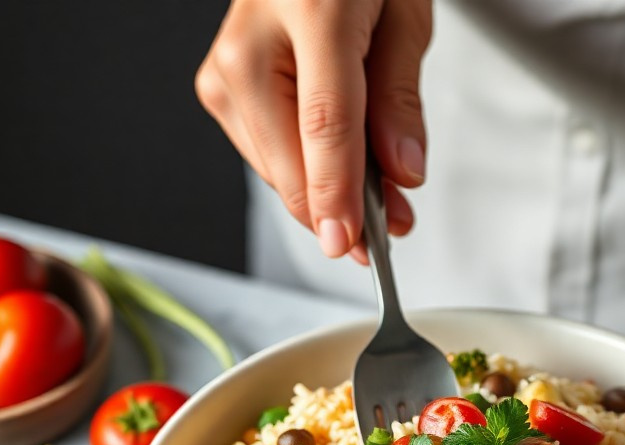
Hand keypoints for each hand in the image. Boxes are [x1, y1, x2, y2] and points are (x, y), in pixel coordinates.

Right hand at [196, 0, 431, 259]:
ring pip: (279, 173)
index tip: (347, 241)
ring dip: (329, 195)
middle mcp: (249, 44)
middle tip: (394, 221)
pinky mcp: (219, 91)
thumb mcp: (405, 17)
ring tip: (378, 187)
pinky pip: (270, 159)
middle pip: (290, 163)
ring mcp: (226, 71)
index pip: (324, 124)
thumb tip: (402, 172)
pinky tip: (339, 163)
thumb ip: (400, 99)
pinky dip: (308, 173)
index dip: (338, 192)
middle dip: (343, 209)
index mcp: (309, 11)